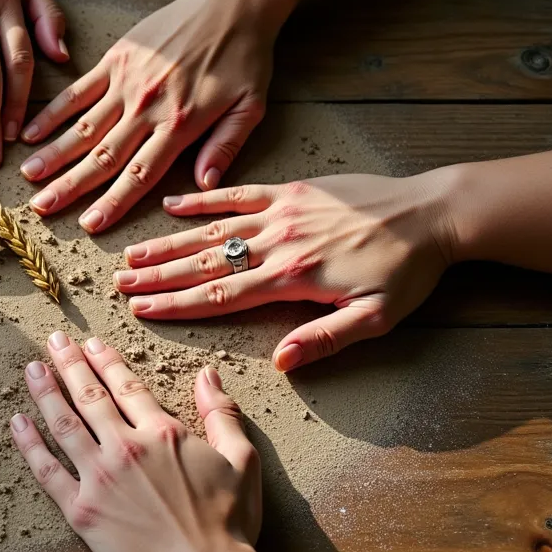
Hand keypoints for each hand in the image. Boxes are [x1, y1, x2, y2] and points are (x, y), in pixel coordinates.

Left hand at [12, 333, 273, 551]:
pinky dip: (29, 444)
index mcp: (163, 433)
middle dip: (69, 364)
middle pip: (89, 396)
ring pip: (64, 424)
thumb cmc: (229, 524)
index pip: (126, 386)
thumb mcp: (242, 461)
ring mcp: (99, 477)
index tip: (91, 344)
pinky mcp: (81, 510)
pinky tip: (17, 423)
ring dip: (45, 393)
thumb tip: (208, 376)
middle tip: (54, 341)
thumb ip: (222, 414)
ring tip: (32, 370)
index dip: (106, 361)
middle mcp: (125, 447)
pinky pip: (47, 470)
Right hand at [20, 0, 288, 233]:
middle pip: (103, 157)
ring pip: (84, 128)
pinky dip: (53, 113)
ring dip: (54, 154)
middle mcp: (147, 107)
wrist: (231, 2)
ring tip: (29, 177)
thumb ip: (225, 146)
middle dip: (70, 186)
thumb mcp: (251, 106)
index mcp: (181, 124)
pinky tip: (32, 132)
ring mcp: (127, 82)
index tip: (90, 224)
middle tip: (42, 209)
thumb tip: (203, 186)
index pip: (140, 174)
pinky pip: (78, 91)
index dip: (113, 202)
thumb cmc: (244, 56)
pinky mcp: (116, 59)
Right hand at [116, 174, 456, 371]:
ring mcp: (281, 212)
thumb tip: (281, 362)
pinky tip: (172, 205)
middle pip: (204, 263)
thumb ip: (325, 339)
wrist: (433, 213)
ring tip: (131, 255)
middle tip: (118, 284)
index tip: (141, 312)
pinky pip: (237, 194)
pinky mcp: (290, 190)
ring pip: (212, 230)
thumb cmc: (407, 272)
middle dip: (157, 276)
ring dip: (168, 243)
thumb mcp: (376, 319)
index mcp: (293, 277)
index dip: (176, 305)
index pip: (221, 295)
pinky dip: (202, 199)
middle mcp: (277, 242)